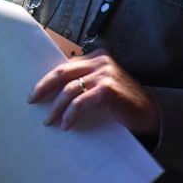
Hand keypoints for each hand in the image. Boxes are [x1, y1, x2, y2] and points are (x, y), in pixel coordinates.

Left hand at [28, 47, 159, 135]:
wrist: (150, 115)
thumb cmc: (124, 103)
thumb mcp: (103, 86)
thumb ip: (85, 82)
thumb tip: (55, 93)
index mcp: (97, 57)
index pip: (66, 66)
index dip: (48, 79)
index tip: (36, 92)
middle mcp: (100, 61)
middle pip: (62, 73)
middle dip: (44, 87)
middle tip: (32, 101)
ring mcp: (105, 74)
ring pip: (69, 89)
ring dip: (56, 107)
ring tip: (50, 120)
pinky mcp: (107, 89)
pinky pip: (80, 102)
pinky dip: (70, 114)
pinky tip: (66, 124)